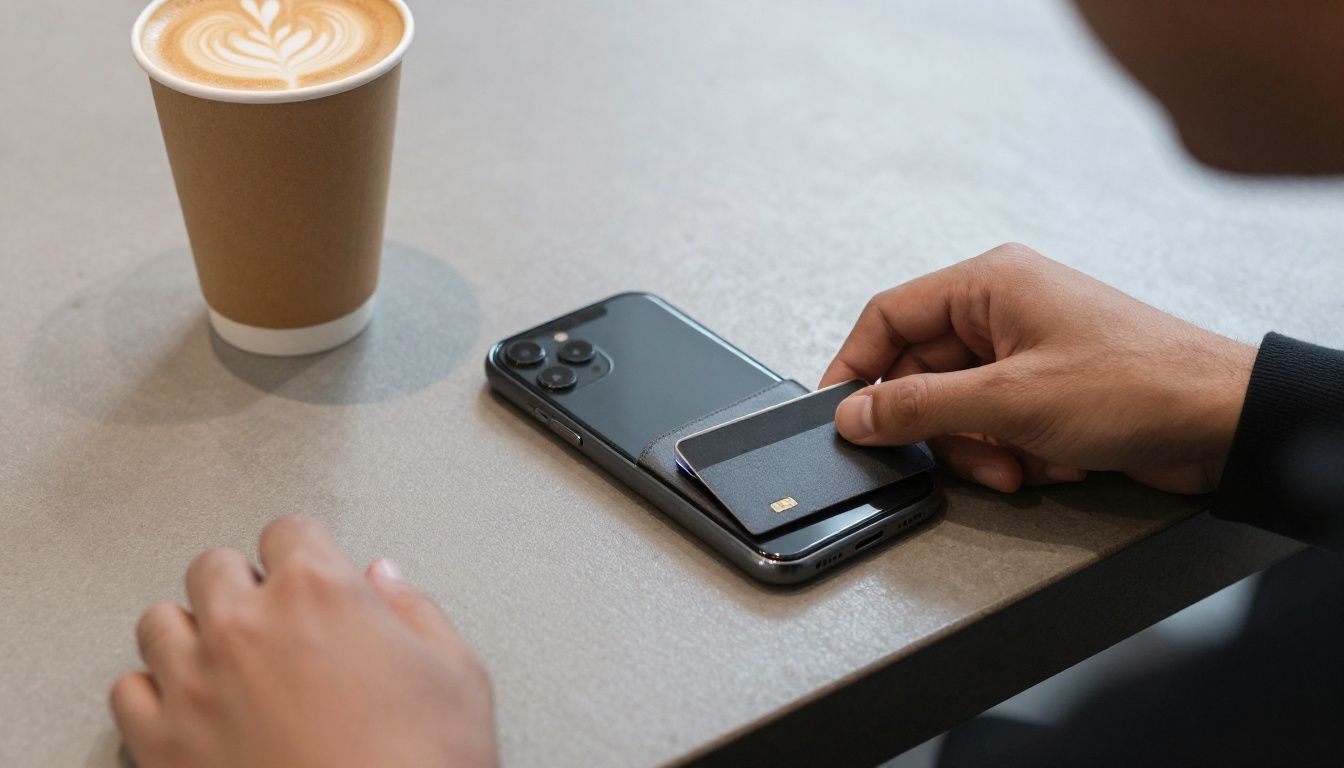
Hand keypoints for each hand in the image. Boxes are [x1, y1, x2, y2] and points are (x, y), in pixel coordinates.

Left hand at [110, 516, 496, 767]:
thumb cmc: (426, 764)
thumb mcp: (458, 675)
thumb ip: (416, 612)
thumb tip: (385, 580)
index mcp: (319, 592)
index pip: (288, 530)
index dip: (305, 552)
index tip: (311, 573)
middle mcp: (245, 625)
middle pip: (211, 567)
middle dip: (241, 585)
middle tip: (273, 620)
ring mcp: (194, 684)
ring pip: (158, 622)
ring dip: (191, 633)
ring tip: (225, 661)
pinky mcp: (162, 744)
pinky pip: (127, 692)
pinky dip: (153, 694)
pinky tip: (189, 708)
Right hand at [821, 243, 1255, 493]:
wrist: (1223, 423)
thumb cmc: (1140, 384)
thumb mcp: (1010, 401)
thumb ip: (919, 407)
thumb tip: (856, 414)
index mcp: (988, 285)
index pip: (889, 316)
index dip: (856, 367)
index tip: (840, 413)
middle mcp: (1003, 311)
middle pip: (921, 373)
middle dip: (937, 426)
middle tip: (947, 456)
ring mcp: (1025, 354)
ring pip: (957, 409)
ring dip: (978, 448)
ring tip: (1013, 463)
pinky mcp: (1046, 392)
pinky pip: (995, 427)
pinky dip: (1010, 453)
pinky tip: (1045, 462)